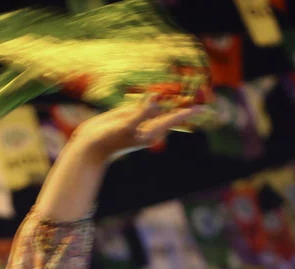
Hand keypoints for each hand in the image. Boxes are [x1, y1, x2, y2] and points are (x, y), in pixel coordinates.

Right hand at [68, 98, 205, 161]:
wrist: (90, 146)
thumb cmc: (108, 139)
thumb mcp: (126, 125)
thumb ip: (142, 112)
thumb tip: (157, 99)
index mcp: (151, 132)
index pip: (174, 118)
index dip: (188, 111)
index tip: (203, 108)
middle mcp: (148, 127)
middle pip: (170, 114)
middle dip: (183, 106)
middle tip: (203, 102)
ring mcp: (140, 121)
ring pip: (159, 109)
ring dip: (170, 102)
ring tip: (186, 96)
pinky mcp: (130, 117)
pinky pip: (146, 106)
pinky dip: (155, 100)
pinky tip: (161, 97)